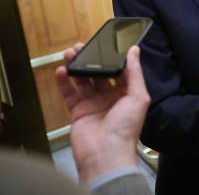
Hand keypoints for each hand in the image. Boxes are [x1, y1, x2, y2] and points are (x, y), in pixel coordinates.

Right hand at [55, 43, 149, 183]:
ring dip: (76, 66)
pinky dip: (64, 82)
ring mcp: (93, 104)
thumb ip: (135, 72)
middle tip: (81, 45)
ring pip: (83, 80)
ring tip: (69, 53)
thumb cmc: (125, 127)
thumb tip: (134, 50)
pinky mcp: (78, 111)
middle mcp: (110, 97)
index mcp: (126, 94)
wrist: (105, 155)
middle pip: (99, 73)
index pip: (119, 70)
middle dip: (91, 59)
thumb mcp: (138, 97)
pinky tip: (61, 70)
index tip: (104, 42)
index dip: (112, 57)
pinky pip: (69, 93)